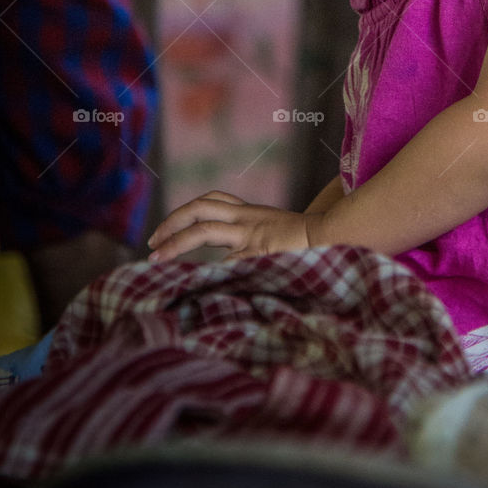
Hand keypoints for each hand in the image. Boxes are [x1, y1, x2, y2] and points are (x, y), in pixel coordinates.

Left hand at [147, 190, 319, 262]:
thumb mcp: (276, 237)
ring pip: (204, 229)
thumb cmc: (311, 240)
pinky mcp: (257, 251)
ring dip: (176, 242)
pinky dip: (204, 273)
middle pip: (201, 208)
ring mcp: (251, 234)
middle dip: (172, 222)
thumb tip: (228, 271)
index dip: (186, 215)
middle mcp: (246, 219)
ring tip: (156, 259)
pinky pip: (224, 262)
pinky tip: (189, 285)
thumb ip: (253, 247)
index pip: (212, 203)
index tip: (166, 234)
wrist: (335, 234)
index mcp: (250, 213)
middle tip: (152, 242)